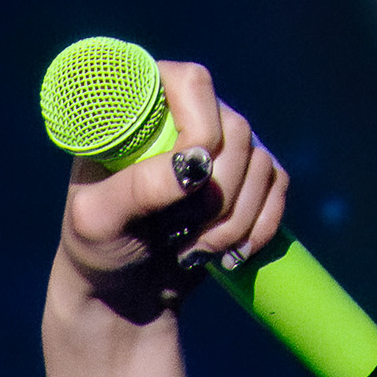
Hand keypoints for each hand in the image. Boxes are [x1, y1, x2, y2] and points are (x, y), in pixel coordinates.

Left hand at [47, 59, 288, 327]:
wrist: (122, 293)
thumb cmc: (99, 248)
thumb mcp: (98, 220)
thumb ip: (138, 187)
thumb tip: (195, 165)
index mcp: (144, 107)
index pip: (192, 83)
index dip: (199, 132)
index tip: (182, 185)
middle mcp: (188, 115)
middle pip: (236, 130)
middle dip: (215, 195)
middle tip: (180, 235)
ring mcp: (222, 145)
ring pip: (261, 163)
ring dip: (233, 221)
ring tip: (195, 250)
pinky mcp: (247, 179)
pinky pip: (278, 186)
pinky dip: (259, 228)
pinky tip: (229, 255)